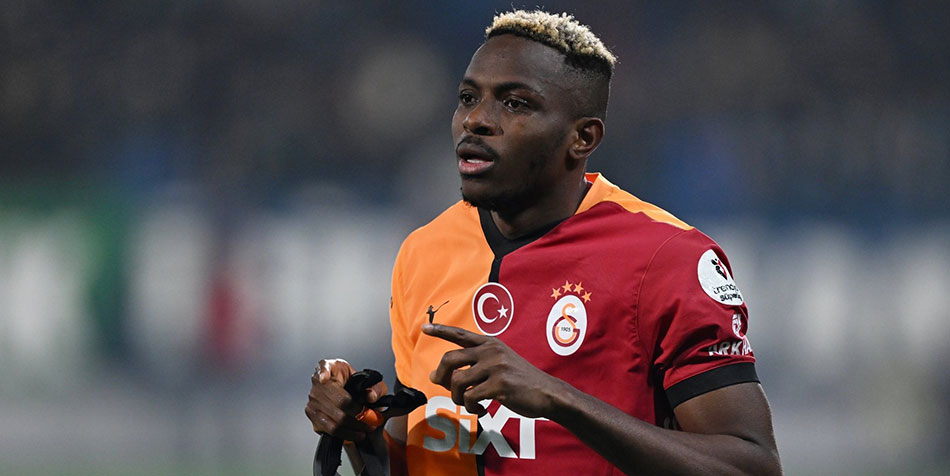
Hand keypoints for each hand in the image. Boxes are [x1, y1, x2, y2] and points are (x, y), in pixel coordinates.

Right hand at [305, 358, 387, 440]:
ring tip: (367, 429)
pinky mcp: (313, 417)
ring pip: (333, 420)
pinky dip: (345, 434)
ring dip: (353, 428)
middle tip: (372, 420)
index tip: (324, 378)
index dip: (322, 373)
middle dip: (359, 415)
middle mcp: (318, 385)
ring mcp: (313, 402)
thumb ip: (376, 386)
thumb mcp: (369, 379)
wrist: (347, 392)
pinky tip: (356, 434)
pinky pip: (329, 430)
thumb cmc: (355, 383)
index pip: (323, 368)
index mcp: (330, 368)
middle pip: (338, 402)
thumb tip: (371, 396)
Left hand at [422, 323, 566, 418]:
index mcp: (490, 343)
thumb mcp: (499, 364)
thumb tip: (436, 376)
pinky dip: (471, 408)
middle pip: (450, 359)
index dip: (440, 330)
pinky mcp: (499, 385)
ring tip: (469, 404)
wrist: (547, 393)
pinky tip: (481, 410)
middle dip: (441, 376)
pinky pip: (470, 398)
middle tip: (444, 387)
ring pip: (457, 382)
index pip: (459, 334)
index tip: (424, 328)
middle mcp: (490, 351)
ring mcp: (495, 367)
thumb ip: (472, 366)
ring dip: (458, 398)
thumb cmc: (520, 381)